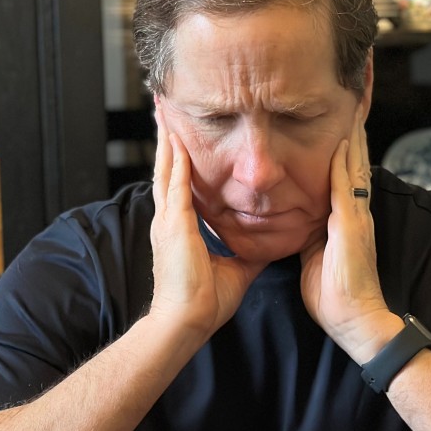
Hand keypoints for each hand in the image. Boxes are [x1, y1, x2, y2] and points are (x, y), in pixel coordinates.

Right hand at [146, 107, 265, 340]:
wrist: (186, 321)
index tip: (181, 136)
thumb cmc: (203, 302)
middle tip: (164, 108)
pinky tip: (179, 137)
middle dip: (167, 138)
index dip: (178, 159)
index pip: (178, 184)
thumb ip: (246, 250)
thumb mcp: (233, 268)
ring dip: (166, 138)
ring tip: (163, 110)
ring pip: (166, 167)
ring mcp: (167, 219)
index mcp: (179, 229)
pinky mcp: (174, 223)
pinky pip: (175, 182)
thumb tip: (267, 242)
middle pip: (167, 167)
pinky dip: (177, 158)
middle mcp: (168, 219)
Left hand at [300, 108, 402, 363]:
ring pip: (355, 162)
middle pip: (353, 155)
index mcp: (344, 214)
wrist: (355, 322)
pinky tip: (344, 138)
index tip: (339, 108)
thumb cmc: (335, 295)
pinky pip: (349, 186)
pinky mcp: (354, 225)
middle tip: (355, 85)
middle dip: (354, 121)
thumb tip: (296, 221)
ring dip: (354, 130)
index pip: (342, 166)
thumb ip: (311, 233)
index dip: (342, 137)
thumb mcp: (316, 254)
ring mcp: (357, 214)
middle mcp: (354, 208)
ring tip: (355, 97)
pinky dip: (348, 161)